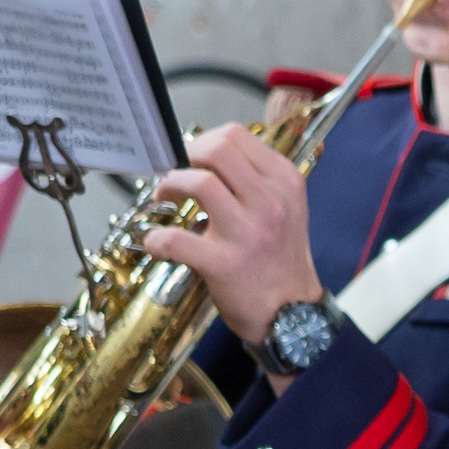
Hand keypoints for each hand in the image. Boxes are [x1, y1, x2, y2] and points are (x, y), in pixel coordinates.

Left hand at [142, 125, 326, 378]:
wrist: (293, 312)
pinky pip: (174, 239)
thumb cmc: (279, 257)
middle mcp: (271, 203)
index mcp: (286, 182)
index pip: (236, 135)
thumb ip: (253, 178)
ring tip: (164, 200)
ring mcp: (248, 233)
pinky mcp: (224, 264)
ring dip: (168, 187)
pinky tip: (157, 242)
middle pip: (217, 150)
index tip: (192, 159)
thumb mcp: (285, 207)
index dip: (202, 141)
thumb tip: (202, 155)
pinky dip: (156, 238)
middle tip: (175, 176)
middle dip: (183, 156)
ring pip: (198, 183)